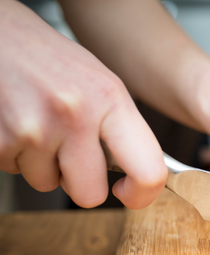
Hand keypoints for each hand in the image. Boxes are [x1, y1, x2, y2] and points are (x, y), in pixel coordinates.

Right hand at [0, 1, 165, 208]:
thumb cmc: (46, 57)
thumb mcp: (99, 83)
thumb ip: (119, 128)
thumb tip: (138, 175)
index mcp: (109, 99)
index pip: (147, 170)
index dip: (141, 195)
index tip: (130, 194)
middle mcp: (75, 115)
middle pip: (90, 195)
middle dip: (80, 183)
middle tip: (71, 156)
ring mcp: (34, 129)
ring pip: (47, 183)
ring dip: (42, 164)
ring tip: (36, 123)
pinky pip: (14, 170)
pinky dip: (15, 154)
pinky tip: (16, 121)